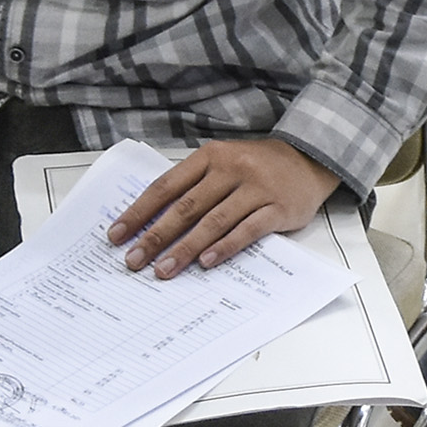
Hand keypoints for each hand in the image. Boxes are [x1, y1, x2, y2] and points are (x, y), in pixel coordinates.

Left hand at [109, 138, 336, 276]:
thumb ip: (193, 185)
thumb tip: (152, 221)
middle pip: (186, 207)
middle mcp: (231, 169)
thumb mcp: (222, 163)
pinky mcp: (278, 208)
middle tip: (134, 260)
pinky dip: (224, 247)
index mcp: (210, 156)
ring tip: (164, 270)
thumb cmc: (257, 166)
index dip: (139, 212)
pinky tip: (206, 263)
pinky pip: (247, 231)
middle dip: (156, 236)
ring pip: (213, 221)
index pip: (166, 186)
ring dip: (185, 248)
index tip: (116, 235)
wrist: (309, 158)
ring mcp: (256, 188)